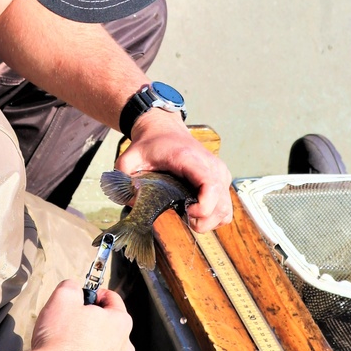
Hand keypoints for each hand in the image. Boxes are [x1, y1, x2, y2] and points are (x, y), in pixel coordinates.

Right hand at [29, 281, 133, 350]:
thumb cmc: (58, 340)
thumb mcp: (62, 298)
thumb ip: (72, 287)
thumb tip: (73, 289)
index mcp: (120, 323)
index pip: (113, 301)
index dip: (97, 295)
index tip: (86, 298)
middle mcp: (124, 350)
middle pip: (111, 329)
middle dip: (94, 325)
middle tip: (72, 325)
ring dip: (92, 350)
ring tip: (68, 350)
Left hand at [116, 111, 232, 232]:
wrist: (164, 130)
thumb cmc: (151, 144)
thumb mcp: (129, 159)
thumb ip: (124, 181)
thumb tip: (133, 204)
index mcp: (191, 160)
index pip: (211, 185)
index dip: (204, 207)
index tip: (188, 213)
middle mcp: (211, 166)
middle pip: (221, 203)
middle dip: (204, 220)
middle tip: (185, 219)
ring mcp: (219, 173)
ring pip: (226, 208)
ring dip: (210, 221)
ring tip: (190, 218)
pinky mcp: (221, 179)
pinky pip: (225, 207)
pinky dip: (215, 216)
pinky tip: (198, 213)